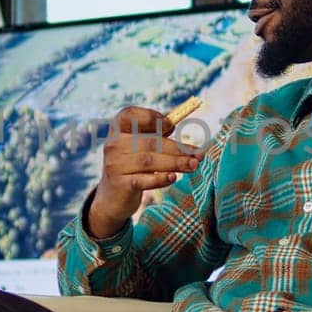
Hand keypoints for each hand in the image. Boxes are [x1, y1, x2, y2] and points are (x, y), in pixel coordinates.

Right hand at [87, 106, 200, 237]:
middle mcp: (113, 144)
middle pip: (149, 142)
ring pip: (149, 161)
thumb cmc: (131, 166)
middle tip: (199, 153)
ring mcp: (115, 165)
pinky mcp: (121, 184)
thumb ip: (153, 134)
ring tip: (194, 165)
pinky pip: (144, 180)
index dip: (151, 117)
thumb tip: (172, 123)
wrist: (112, 197)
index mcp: (117, 129)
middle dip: (177, 148)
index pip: (129, 114)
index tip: (171, 125)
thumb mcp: (138, 146)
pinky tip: (173, 177)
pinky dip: (161, 178)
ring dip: (176, 163)